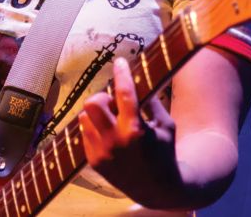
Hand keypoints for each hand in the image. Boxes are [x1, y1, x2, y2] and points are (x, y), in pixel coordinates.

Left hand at [78, 58, 180, 205]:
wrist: (156, 188)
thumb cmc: (164, 151)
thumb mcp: (165, 124)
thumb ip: (151, 101)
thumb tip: (138, 78)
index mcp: (136, 130)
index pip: (125, 93)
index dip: (122, 74)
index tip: (120, 61)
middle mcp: (115, 141)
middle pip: (93, 104)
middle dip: (103, 97)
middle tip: (114, 102)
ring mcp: (101, 153)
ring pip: (85, 117)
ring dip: (98, 113)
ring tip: (112, 119)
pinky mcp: (93, 161)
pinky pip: (85, 133)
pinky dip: (95, 128)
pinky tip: (109, 134)